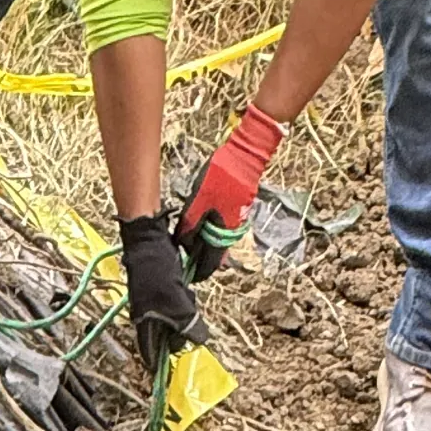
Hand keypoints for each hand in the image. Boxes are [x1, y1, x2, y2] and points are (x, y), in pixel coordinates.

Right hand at [118, 213, 207, 370]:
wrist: (147, 238)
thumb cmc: (157, 270)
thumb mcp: (176, 300)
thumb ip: (189, 324)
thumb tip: (200, 341)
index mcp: (145, 325)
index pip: (151, 354)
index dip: (160, 367)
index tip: (170, 379)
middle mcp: (148, 318)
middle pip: (168, 338)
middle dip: (182, 332)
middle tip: (188, 313)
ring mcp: (155, 305)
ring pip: (176, 321)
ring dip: (186, 313)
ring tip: (185, 294)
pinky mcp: (163, 292)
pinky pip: (178, 305)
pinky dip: (185, 301)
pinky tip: (186, 288)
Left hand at [178, 103, 284, 279]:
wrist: (247, 154)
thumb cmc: (221, 175)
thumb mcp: (199, 199)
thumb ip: (191, 224)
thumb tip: (183, 244)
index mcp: (223, 232)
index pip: (210, 262)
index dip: (199, 271)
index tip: (190, 276)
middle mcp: (233, 230)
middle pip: (215, 252)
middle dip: (201, 257)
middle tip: (186, 258)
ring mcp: (239, 219)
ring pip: (219, 239)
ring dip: (206, 243)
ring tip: (191, 242)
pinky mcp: (241, 208)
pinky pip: (224, 226)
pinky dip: (213, 230)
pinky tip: (204, 224)